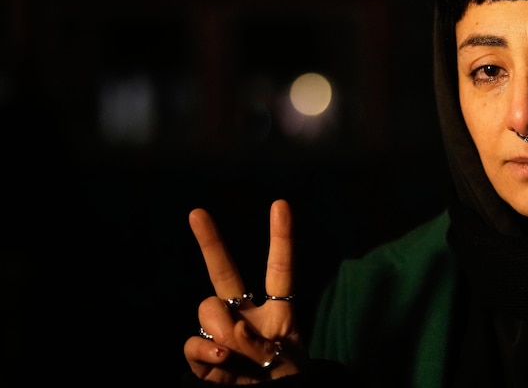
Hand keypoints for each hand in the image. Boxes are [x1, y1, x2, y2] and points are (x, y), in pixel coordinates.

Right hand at [184, 199, 306, 382]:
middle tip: (197, 212)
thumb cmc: (286, 380)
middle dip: (210, 242)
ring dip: (224, 330)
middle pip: (225, 274)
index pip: (280, 270)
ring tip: (240, 354)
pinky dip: (204, 351)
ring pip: (207, 310)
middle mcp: (246, 315)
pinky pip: (192, 343)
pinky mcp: (202, 357)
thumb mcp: (287, 364)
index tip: (281, 204)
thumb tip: (230, 333)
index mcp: (278, 311)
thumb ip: (260, 345)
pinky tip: (219, 361)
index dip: (282, 238)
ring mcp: (221, 334)